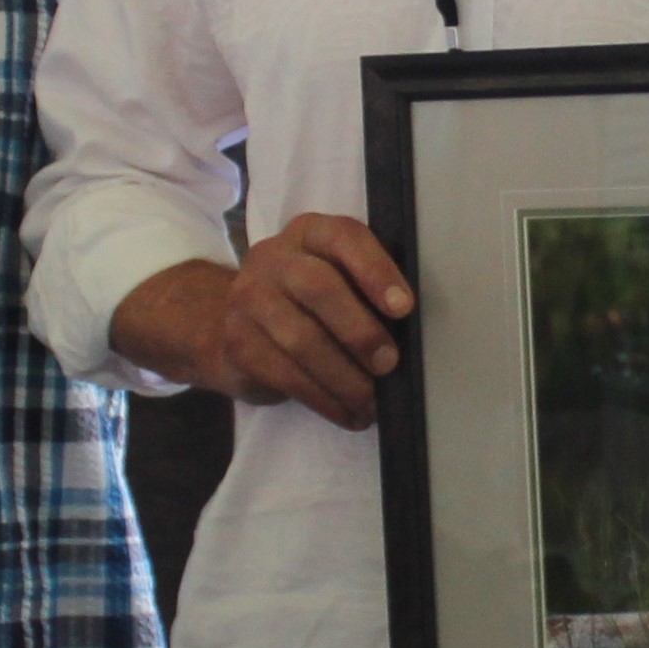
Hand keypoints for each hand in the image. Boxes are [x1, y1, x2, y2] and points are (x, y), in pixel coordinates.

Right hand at [191, 215, 419, 429]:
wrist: (237, 324)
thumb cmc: (310, 303)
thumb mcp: (338, 280)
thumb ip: (367, 291)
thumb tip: (411, 334)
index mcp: (310, 233)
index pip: (344, 238)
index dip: (376, 271)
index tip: (404, 308)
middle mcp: (274, 258)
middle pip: (318, 288)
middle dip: (360, 331)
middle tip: (389, 364)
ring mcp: (249, 299)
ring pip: (301, 339)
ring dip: (345, 378)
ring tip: (372, 402)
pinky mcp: (238, 343)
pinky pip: (286, 375)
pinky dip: (325, 400)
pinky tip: (349, 414)